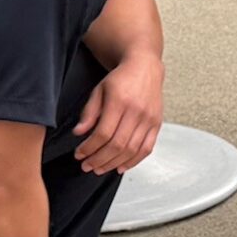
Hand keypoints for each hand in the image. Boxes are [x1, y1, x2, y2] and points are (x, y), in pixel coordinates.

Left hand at [74, 53, 163, 173]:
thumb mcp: (99, 90)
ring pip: (132, 150)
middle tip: (86, 166)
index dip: (89, 148)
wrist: (145, 68)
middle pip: (118, 144)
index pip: (103, 133)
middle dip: (99, 159)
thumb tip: (79, 133)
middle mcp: (137, 112)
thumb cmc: (120, 79)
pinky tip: (121, 167)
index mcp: (120, 101)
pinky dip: (134, 161)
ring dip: (114, 163)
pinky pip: (147, 148)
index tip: (79, 154)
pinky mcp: (157, 124)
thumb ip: (89, 112)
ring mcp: (149, 119)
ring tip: (99, 169)